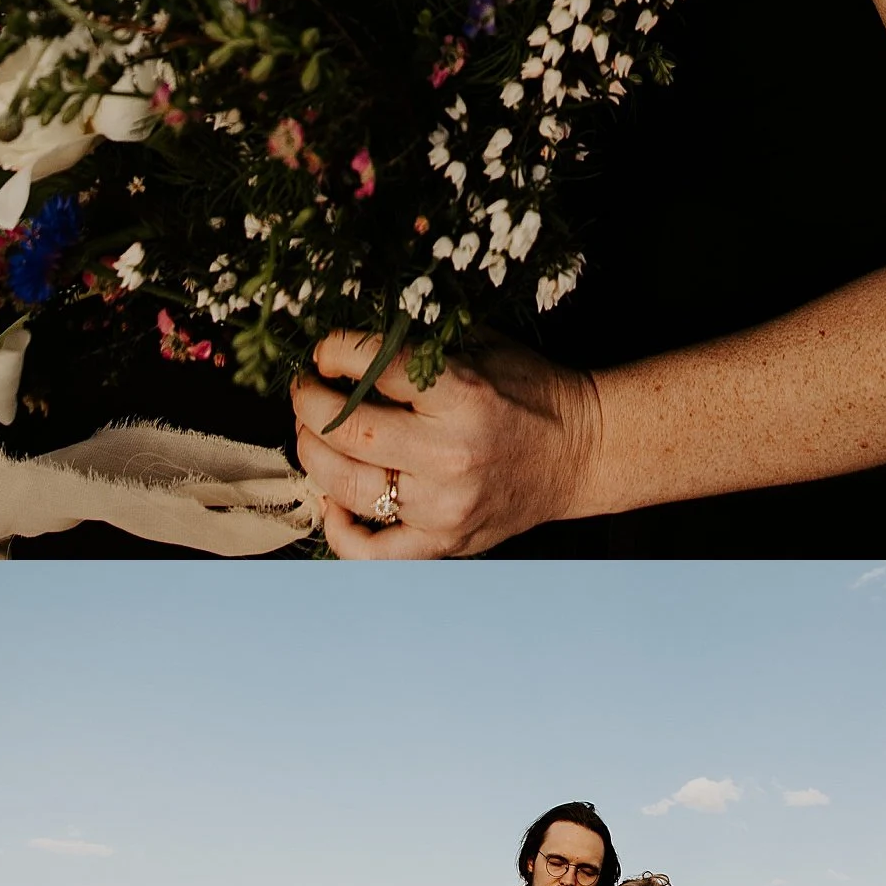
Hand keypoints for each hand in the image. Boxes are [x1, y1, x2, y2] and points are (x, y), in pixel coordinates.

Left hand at [289, 327, 592, 553]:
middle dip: (310, 403)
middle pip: (349, 430)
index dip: (335, 352)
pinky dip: (337, 526)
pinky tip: (331, 498)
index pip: (376, 367)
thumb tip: (348, 336)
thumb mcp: (482, 347)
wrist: (579, 453)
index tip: (324, 350)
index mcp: (464, 396)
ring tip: (311, 432)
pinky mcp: (443, 542)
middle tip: (306, 388)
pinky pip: (370, 550)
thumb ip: (420, 341)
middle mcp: (450, 455)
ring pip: (349, 487)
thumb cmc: (529, 391)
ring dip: (313, 455)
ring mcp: (444, 507)